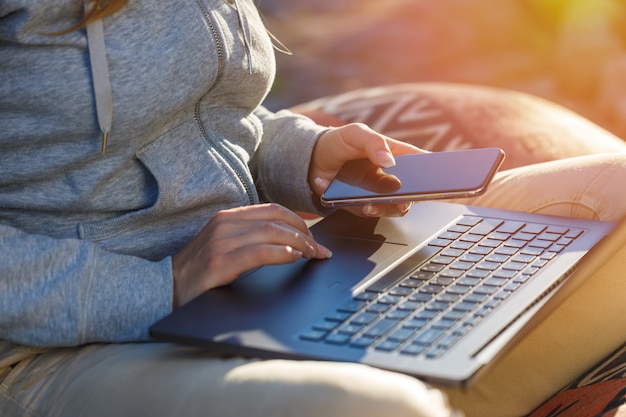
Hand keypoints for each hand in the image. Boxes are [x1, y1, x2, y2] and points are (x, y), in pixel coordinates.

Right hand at [171, 203, 331, 307]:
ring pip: (272, 233)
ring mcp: (220, 242)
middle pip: (277, 220)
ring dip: (299, 244)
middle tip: (319, 250)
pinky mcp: (218, 262)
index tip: (315, 236)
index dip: (299, 221)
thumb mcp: (225, 245)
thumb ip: (251, 237)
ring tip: (313, 255)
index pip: (273, 209)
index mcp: (228, 217)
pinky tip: (293, 259)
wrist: (167, 287)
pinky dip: (281, 254)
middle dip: (305, 234)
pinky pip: (259, 253)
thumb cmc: (200, 270)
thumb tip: (289, 237)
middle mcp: (225, 224)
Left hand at [309, 123, 426, 216]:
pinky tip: (353, 202)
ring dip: (384, 208)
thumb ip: (373, 142)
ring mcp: (378, 193)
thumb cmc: (338, 142)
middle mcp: (391, 176)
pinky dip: (362, 210)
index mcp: (396, 154)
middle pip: (413, 192)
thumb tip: (389, 161)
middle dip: (411, 198)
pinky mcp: (362, 205)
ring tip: (369, 205)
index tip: (440, 180)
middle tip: (403, 199)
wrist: (310, 160)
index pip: (422, 163)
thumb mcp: (355, 133)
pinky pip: (370, 213)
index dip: (435, 172)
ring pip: (395, 208)